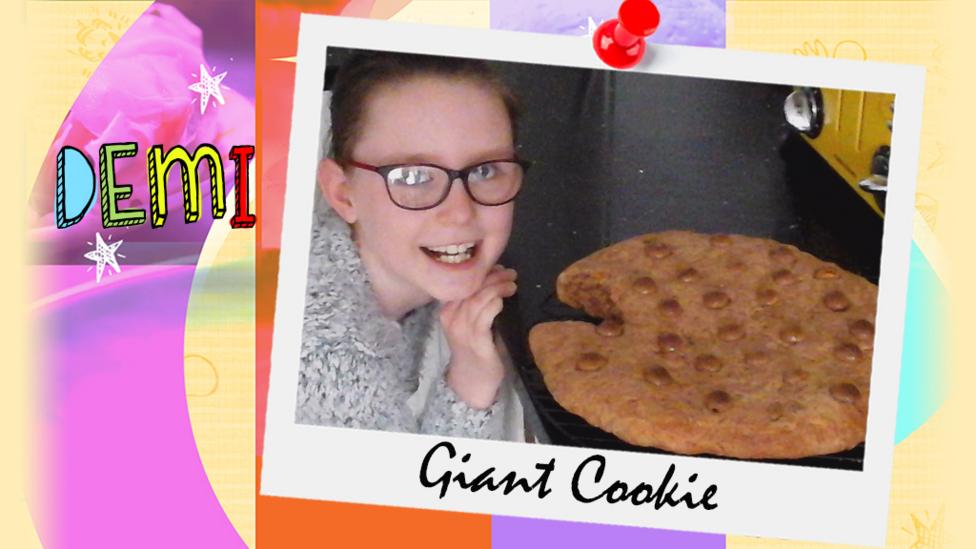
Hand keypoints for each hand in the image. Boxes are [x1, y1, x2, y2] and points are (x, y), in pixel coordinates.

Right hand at [439, 266, 516, 408]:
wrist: (472, 380)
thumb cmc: (476, 348)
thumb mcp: (471, 321)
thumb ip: (479, 303)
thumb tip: (496, 278)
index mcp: (447, 311)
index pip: (463, 283)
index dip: (481, 272)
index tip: (498, 267)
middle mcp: (451, 318)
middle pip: (471, 288)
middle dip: (493, 276)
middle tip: (510, 273)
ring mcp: (462, 330)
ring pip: (478, 298)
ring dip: (497, 287)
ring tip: (512, 284)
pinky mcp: (476, 341)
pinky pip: (484, 316)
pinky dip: (495, 304)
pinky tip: (503, 300)